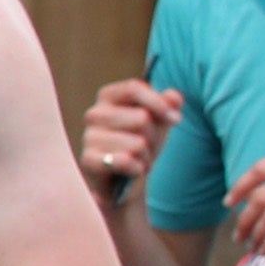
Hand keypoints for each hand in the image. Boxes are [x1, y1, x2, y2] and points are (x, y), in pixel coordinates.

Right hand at [79, 77, 185, 193]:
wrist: (123, 178)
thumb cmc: (140, 142)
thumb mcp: (158, 120)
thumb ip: (167, 103)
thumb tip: (174, 98)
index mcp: (108, 97)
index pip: (133, 88)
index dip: (158, 102)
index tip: (176, 119)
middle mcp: (94, 113)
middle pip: (141, 118)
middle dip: (154, 137)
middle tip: (147, 147)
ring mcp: (88, 137)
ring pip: (137, 143)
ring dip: (146, 156)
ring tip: (138, 159)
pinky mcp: (88, 160)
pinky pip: (125, 161)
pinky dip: (137, 169)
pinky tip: (131, 170)